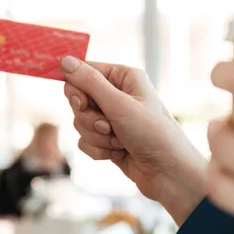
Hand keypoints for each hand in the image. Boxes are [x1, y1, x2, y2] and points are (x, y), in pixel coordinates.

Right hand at [61, 56, 205, 224]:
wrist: (168, 172)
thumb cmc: (152, 133)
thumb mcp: (119, 104)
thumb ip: (89, 82)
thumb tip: (65, 60)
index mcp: (123, 77)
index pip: (84, 72)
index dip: (77, 89)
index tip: (82, 104)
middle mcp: (117, 95)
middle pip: (78, 100)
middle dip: (89, 118)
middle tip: (107, 126)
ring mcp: (112, 119)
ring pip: (80, 123)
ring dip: (96, 136)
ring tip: (120, 142)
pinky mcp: (108, 140)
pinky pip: (85, 141)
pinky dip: (99, 150)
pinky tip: (119, 153)